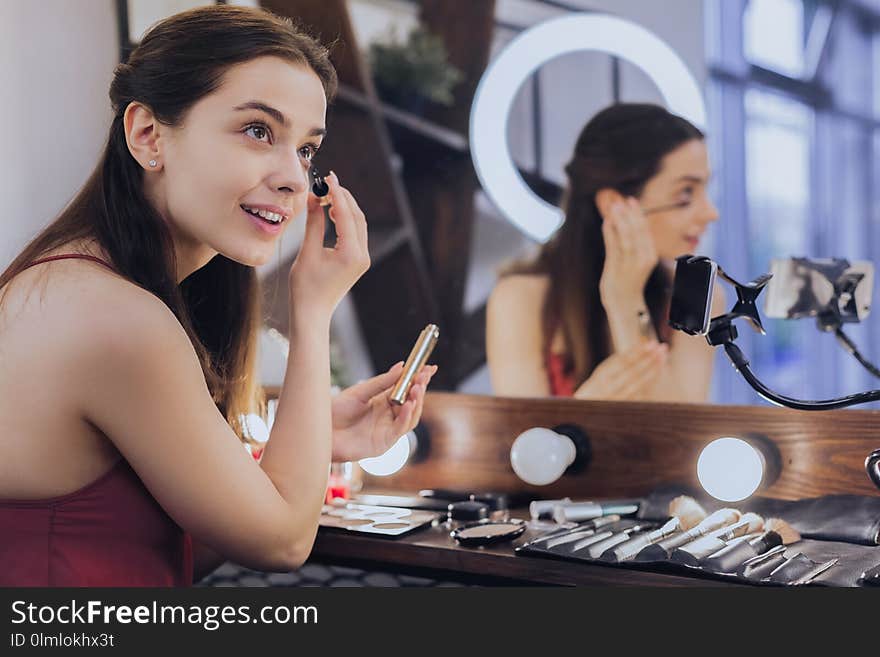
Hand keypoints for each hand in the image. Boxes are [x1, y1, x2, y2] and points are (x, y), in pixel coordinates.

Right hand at [289, 171, 369, 317]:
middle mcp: (362, 255)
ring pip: (359, 223)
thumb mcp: (307, 252)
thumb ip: (313, 223)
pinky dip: (346, 219)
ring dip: (345, 207)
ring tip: (327, 194)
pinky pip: (356, 233)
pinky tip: (331, 212)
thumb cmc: (306, 288)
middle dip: (343, 197)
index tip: (328, 177)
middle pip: (357, 216)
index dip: (337, 193)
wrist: (312, 313)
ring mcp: (362, 259)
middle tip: (328, 182)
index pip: (346, 214)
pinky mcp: (358, 261)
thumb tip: (315, 198)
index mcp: (351, 253)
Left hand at [330, 362, 437, 462]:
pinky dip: (406, 417)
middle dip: (420, 389)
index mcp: (383, 402)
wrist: (320, 429)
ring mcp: (387, 430)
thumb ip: (383, 382)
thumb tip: (402, 366)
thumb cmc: (336, 411)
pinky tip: (408, 405)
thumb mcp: (361, 391)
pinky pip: (400, 430)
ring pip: (410, 417)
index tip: (430, 367)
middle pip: (412, 403)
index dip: (419, 380)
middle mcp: (388, 416)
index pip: (407, 390)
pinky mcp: (383, 443)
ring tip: (418, 388)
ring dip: (417, 402)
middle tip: (424, 376)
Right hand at [573, 341, 667, 400]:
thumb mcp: (600, 375)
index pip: (622, 361)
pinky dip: (649, 383)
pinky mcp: (623, 407)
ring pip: (638, 382)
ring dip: (652, 369)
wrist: (583, 414)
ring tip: (663, 358)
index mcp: (601, 375)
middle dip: (648, 358)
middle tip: (661, 348)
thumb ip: (618, 363)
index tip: (650, 344)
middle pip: (632, 370)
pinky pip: (639, 394)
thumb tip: (640, 347)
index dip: (637, 352)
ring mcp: (616, 398)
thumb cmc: (595, 390)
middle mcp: (607, 387)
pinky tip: (657, 374)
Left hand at [599, 197, 657, 305]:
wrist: (624, 303)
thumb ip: (629, 240)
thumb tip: (622, 219)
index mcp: (650, 255)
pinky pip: (613, 247)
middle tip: (622, 200)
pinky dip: (610, 233)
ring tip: (614, 206)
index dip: (638, 214)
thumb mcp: (634, 259)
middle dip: (629, 214)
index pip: (645, 230)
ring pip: (626, 238)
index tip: (631, 201)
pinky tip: (607, 222)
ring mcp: (629, 265)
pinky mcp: (616, 269)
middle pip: (637, 232)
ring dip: (620, 220)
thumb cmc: (628, 279)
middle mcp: (643, 259)